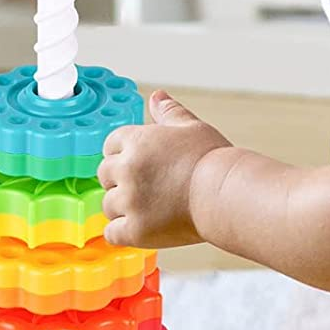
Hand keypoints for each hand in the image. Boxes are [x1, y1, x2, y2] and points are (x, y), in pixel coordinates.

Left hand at [97, 91, 232, 249]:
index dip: (123, 154)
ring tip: (148, 208)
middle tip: (144, 187)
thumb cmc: (212, 159)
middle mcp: (127, 169)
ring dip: (122, 207)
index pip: (110, 144)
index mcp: (137, 141)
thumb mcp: (191, 126)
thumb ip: (168, 111)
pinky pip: (112, 233)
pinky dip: (123, 232)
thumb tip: (156, 96)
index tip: (137, 163)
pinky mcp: (135, 229)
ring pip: (108, 205)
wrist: (224, 193)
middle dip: (119, 180)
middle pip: (104, 174)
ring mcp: (130, 201)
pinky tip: (139, 227)